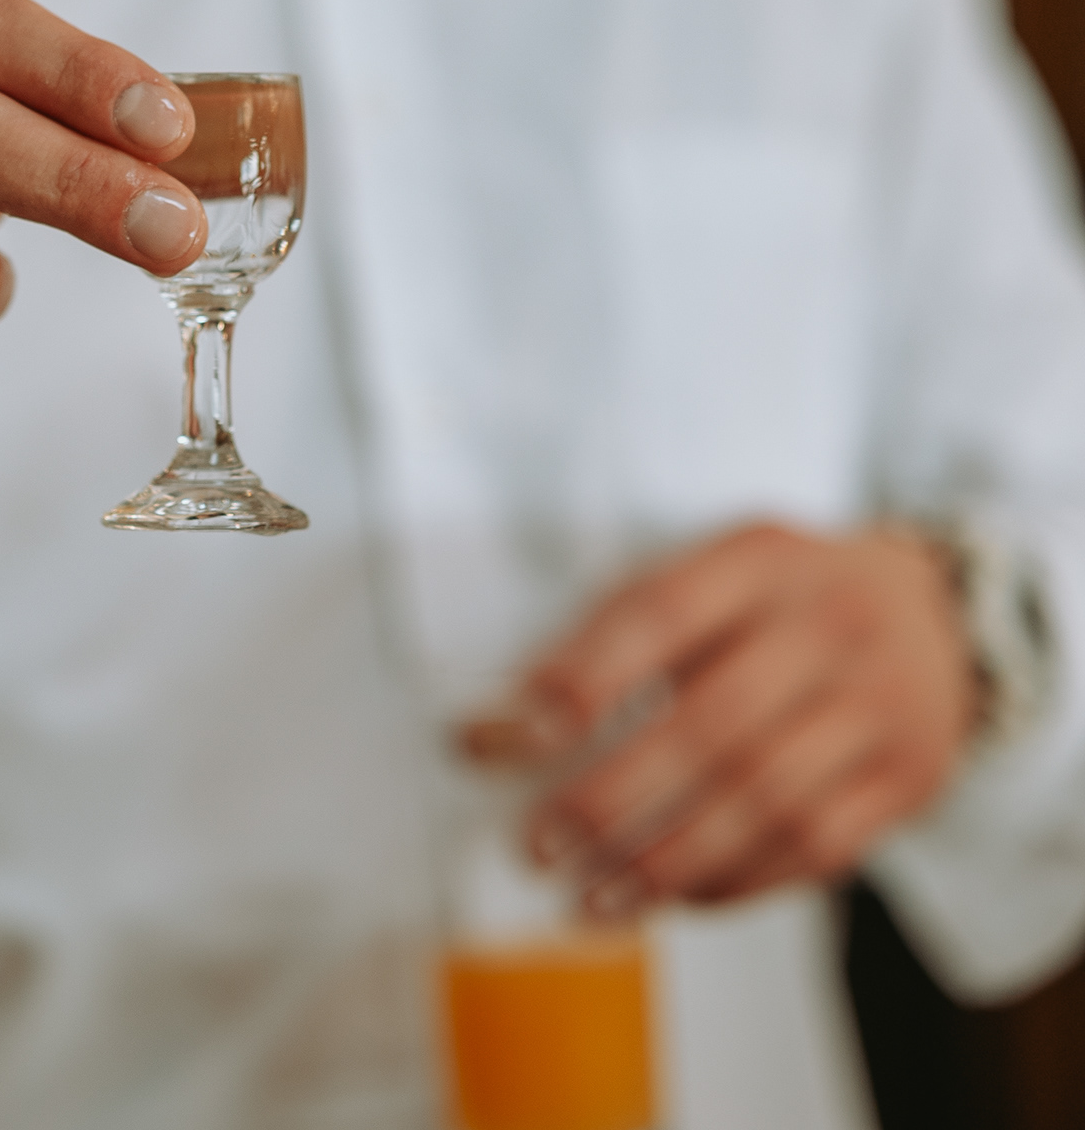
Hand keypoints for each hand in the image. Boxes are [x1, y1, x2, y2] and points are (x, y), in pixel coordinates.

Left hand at [462, 522, 976, 911]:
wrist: (940, 616)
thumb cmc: (790, 597)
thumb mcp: (723, 567)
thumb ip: (630, 621)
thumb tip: (521, 708)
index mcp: (761, 558)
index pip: (662, 614)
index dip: (584, 676)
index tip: (516, 735)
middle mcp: (825, 628)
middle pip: (712, 725)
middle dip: (613, 796)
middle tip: (540, 843)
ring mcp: (875, 708)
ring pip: (763, 803)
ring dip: (665, 861)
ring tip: (590, 897)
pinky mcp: (906, 782)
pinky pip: (813, 850)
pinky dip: (734, 883)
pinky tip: (672, 897)